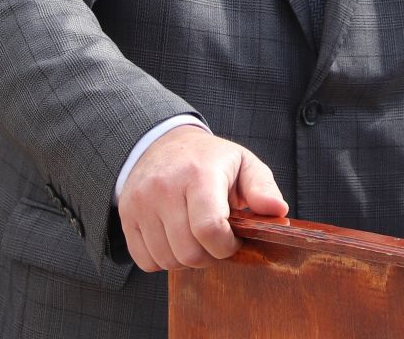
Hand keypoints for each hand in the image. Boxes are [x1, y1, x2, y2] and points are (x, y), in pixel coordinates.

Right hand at [117, 124, 287, 271]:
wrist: (161, 143)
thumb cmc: (209, 160)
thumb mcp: (242, 163)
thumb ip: (262, 188)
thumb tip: (278, 211)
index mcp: (198, 174)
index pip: (209, 229)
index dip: (226, 246)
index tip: (233, 239)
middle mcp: (165, 187)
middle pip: (189, 252)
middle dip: (209, 256)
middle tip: (215, 239)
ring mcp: (141, 202)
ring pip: (167, 260)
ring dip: (186, 259)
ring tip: (195, 237)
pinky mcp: (126, 215)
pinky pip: (145, 260)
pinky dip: (162, 259)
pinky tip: (174, 238)